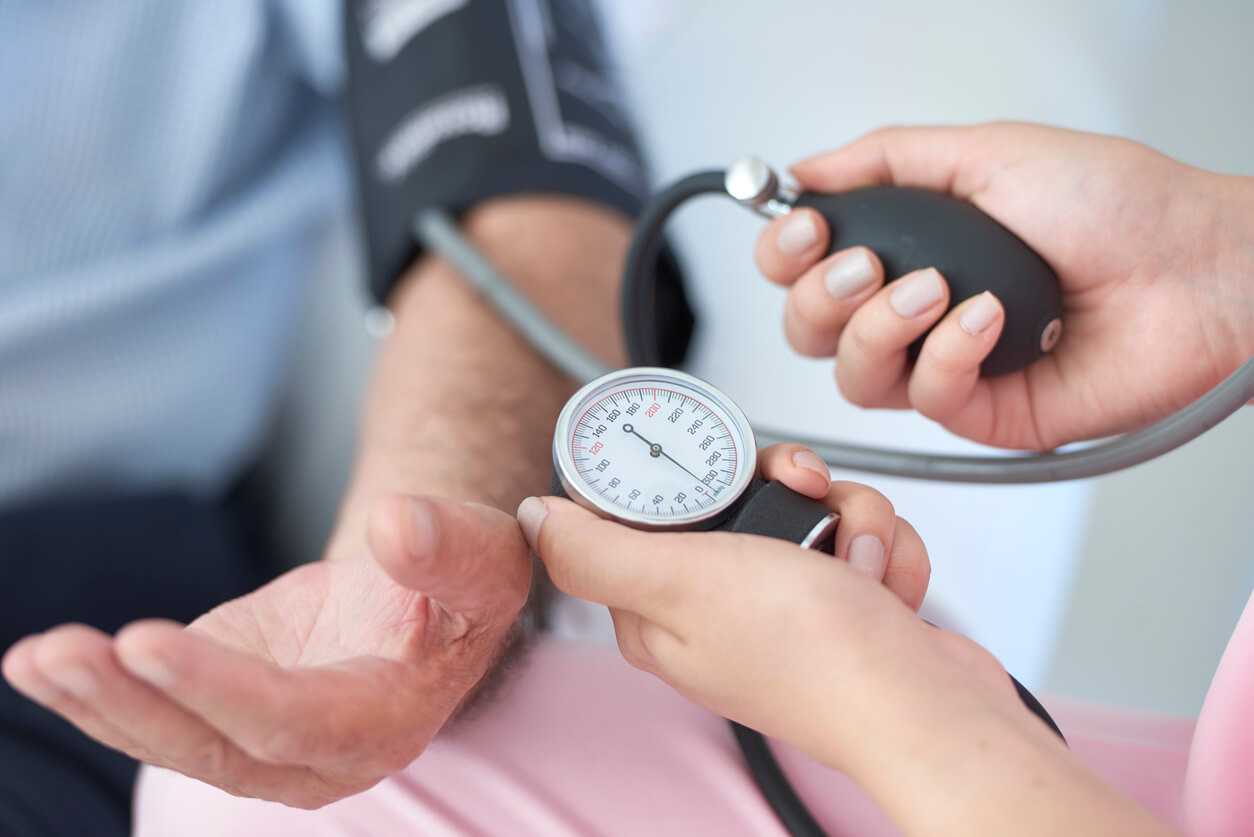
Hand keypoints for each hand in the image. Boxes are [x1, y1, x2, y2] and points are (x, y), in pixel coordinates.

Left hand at [1, 495, 529, 808]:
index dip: (222, 691)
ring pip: (174, 739)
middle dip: (137, 703)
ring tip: (38, 657)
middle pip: (218, 746)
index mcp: (386, 722)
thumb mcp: (482, 556)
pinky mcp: (224, 710)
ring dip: (99, 702)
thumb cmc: (459, 580)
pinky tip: (38, 662)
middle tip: (64, 651)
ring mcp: (265, 740)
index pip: (296, 722)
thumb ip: (448, 548)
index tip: (149, 642)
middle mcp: (320, 754)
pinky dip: (96, 692)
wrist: (426, 595)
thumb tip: (396, 527)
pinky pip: (156, 714)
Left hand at [518, 443, 1019, 773]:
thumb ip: (595, 549)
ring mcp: (781, 603)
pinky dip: (879, 547)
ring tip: (856, 559)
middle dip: (786, 485)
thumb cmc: (811, 657)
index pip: (646, 508)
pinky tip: (882, 582)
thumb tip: (534, 516)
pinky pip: (853, 533)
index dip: (686, 469)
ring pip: (805, 504)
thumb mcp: (682, 582)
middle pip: (735, 492)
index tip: (729, 463)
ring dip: (846, 516)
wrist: (924, 706)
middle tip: (806, 494)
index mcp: (656, 609)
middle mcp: (715, 605)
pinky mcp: (838, 601)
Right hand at [756, 122, 1253, 449]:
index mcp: (909, 246)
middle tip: (869, 264)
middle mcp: (915, 310)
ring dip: (878, 328)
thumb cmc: (1117, 205)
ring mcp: (944, 364)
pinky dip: (946, 355)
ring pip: (852, 376)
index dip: (786, 254)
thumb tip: (803, 171)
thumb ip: (887, 159)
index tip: (808, 229)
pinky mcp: (981, 411)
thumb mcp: (989, 152)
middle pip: (808, 329)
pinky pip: (923, 398)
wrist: (1195, 270)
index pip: (806, 267)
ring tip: (936, 289)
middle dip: (822, 296)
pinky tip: (992, 318)